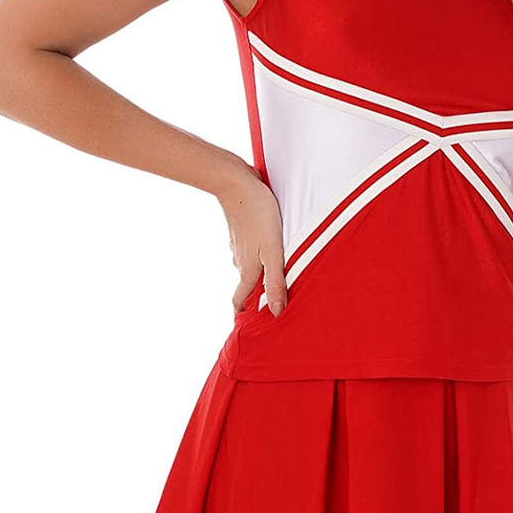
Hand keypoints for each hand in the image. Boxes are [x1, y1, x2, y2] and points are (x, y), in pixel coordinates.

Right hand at [217, 163, 286, 315]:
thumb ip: (276, 282)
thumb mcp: (273, 252)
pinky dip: (256, 256)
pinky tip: (265, 250)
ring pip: (248, 266)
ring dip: (257, 276)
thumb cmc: (259, 217)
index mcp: (249, 269)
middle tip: (265, 307)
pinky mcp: (242, 230)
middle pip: (246, 285)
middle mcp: (241, 260)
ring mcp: (240, 245)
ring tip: (271, 282)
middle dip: (253, 298)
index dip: (242, 315)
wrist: (236, 183)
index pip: (241, 300)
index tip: (244, 330)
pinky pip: (249, 250)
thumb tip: (276, 313)